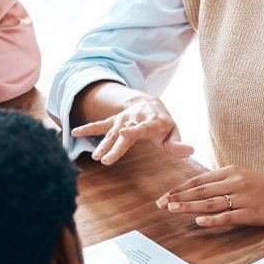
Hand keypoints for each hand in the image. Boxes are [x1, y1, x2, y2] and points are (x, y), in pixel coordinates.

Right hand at [71, 96, 193, 164]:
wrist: (150, 104)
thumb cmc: (164, 124)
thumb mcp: (173, 133)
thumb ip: (178, 144)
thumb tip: (190, 151)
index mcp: (151, 122)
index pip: (142, 127)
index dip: (133, 130)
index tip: (124, 134)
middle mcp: (134, 120)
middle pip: (123, 134)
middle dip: (115, 146)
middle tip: (105, 159)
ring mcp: (122, 120)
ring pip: (110, 133)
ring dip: (102, 144)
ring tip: (95, 157)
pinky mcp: (113, 121)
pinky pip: (99, 125)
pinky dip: (87, 128)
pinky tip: (73, 132)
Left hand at [158, 166, 263, 228]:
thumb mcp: (244, 177)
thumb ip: (223, 182)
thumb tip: (199, 190)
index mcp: (232, 172)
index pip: (199, 180)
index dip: (180, 188)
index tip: (165, 195)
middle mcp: (235, 182)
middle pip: (200, 190)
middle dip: (178, 197)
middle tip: (160, 204)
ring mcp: (242, 198)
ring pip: (209, 203)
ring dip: (188, 206)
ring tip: (172, 209)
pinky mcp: (250, 213)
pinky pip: (227, 216)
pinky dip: (211, 219)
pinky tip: (198, 221)